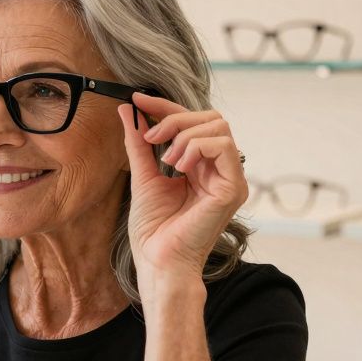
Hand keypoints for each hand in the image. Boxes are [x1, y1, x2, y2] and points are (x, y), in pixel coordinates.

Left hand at [118, 93, 247, 289]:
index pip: (192, 123)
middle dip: (176, 119)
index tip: (137, 99)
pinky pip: (223, 147)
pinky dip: (197, 147)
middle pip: (210, 118)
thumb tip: (128, 111)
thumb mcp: (142, 176)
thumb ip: (138, 143)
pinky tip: (180, 166)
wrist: (157, 261)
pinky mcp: (233, 188)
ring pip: (219, 127)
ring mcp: (229, 179)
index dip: (165, 107)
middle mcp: (219, 170)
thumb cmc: (153, 230)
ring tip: (166, 160)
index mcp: (201, 167)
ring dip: (185, 135)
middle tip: (151, 137)